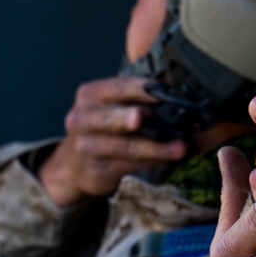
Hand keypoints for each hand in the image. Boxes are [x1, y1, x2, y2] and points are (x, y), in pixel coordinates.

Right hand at [38, 75, 187, 206]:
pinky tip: (170, 159)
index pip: (117, 87)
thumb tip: (176, 84)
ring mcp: (86, 148)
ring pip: (125, 147)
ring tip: (180, 147)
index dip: (141, 88)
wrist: (75, 166)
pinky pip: (129, 165)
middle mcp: (82, 119)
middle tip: (148, 116)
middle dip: (130, 117)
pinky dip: (153, 161)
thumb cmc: (103, 129)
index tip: (164, 89)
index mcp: (90, 95)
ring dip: (156, 148)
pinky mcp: (97, 172)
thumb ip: (138, 94)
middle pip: (111, 118)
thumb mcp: (113, 105)